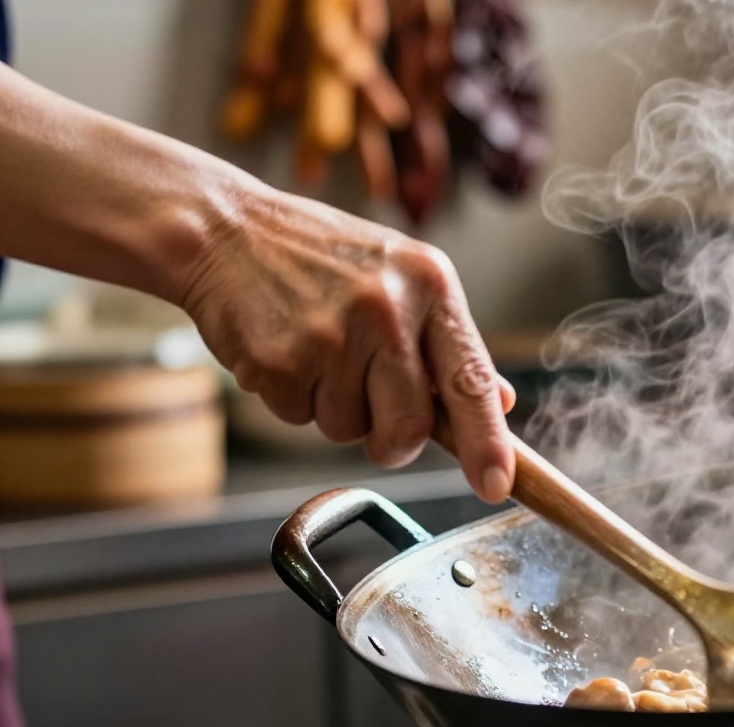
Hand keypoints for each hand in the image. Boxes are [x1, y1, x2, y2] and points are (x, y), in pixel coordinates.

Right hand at [176, 184, 515, 503]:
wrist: (224, 228)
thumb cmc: (320, 256)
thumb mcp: (401, 277)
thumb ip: (449, 343)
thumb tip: (500, 400)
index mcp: (431, 283)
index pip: (471, 379)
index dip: (487, 440)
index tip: (496, 482)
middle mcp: (388, 308)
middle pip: (410, 427)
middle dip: (392, 441)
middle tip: (373, 415)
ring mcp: (332, 335)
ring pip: (350, 430)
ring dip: (334, 409)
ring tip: (316, 350)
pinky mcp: (280, 360)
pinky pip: (299, 418)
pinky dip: (291, 397)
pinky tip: (284, 348)